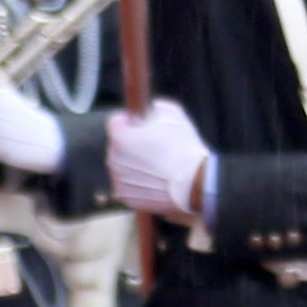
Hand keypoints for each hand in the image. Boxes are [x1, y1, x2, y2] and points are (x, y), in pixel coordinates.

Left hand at [104, 98, 212, 224]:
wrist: (193, 184)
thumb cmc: (183, 148)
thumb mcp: (172, 114)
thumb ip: (154, 109)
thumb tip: (151, 111)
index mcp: (120, 136)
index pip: (115, 122)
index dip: (130, 122)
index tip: (141, 126)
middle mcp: (114, 158)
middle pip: (117, 146)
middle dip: (131, 145)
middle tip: (154, 147)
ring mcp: (119, 180)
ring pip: (122, 167)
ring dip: (134, 165)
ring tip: (159, 166)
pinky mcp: (127, 197)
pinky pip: (128, 186)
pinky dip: (139, 184)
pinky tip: (157, 181)